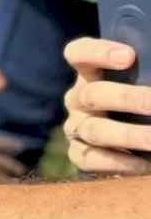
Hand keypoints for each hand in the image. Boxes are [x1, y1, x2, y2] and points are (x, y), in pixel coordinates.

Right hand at [63, 38, 150, 174]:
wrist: (132, 139)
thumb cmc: (143, 99)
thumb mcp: (144, 80)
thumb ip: (150, 74)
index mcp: (90, 72)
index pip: (79, 54)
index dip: (98, 53)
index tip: (128, 57)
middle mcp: (77, 98)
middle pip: (92, 95)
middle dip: (128, 99)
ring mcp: (75, 127)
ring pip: (94, 130)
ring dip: (130, 135)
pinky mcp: (79, 155)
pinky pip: (91, 159)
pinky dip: (120, 163)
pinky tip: (146, 165)